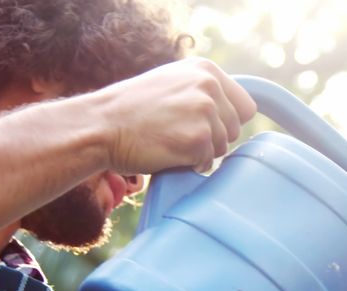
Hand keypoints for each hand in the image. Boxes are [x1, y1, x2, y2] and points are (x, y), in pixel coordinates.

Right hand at [93, 57, 256, 173]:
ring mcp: (205, 111)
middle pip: (235, 129)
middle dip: (213, 138)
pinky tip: (167, 152)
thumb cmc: (132, 109)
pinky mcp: (198, 138)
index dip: (227, 122)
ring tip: (169, 141)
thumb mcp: (172, 82)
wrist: (100, 125)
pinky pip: (207, 162)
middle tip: (179, 134)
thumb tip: (237, 114)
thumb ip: (202, 90)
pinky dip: (189, 164)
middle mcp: (209, 86)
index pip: (245, 107)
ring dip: (200, 152)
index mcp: (206, 70)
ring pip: (222, 147)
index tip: (207, 127)